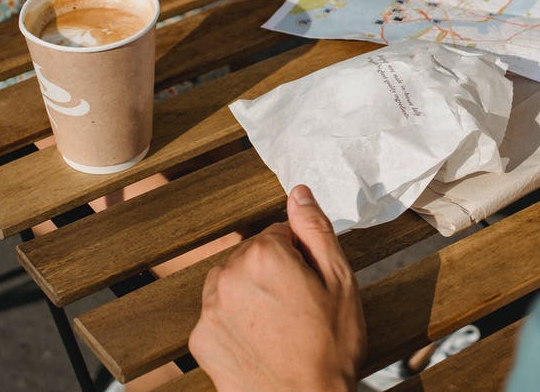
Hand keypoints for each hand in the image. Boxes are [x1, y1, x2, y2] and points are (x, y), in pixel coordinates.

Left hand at [189, 186, 365, 390]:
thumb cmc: (330, 347)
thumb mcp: (339, 281)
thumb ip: (315, 230)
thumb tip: (298, 192)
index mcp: (265, 255)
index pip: (280, 235)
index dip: (301, 258)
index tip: (312, 285)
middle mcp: (229, 275)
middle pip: (253, 257)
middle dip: (274, 274)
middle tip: (300, 308)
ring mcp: (210, 309)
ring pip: (232, 283)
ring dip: (251, 294)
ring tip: (280, 326)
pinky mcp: (200, 339)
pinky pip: (218, 315)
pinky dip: (235, 323)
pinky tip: (260, 343)